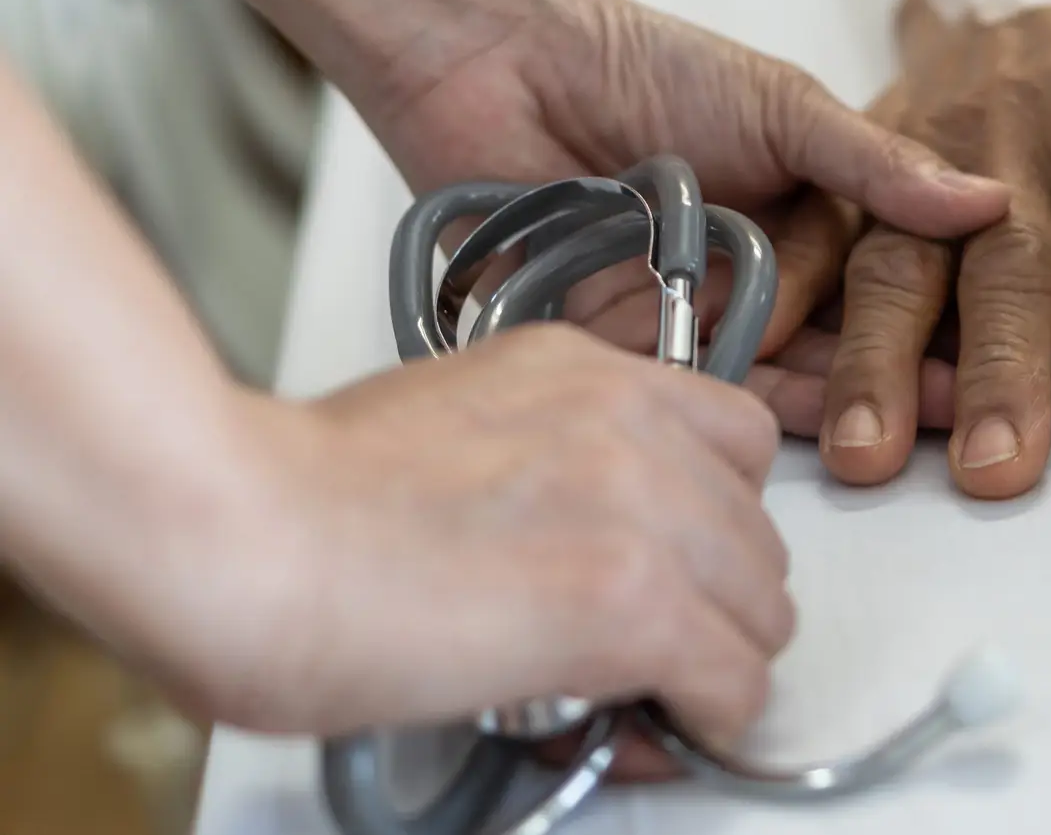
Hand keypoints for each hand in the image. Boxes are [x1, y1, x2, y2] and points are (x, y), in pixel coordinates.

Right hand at [155, 324, 790, 742]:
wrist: (243, 536)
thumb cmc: (301, 495)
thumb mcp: (455, 425)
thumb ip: (549, 460)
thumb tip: (583, 542)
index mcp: (584, 370)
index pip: (733, 437)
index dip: (713, 517)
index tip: (681, 562)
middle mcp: (630, 422)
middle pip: (758, 530)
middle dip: (714, 595)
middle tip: (654, 641)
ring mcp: (643, 508)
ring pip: (763, 608)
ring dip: (715, 656)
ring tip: (644, 686)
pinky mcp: (635, 601)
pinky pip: (736, 680)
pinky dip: (706, 717)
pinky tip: (655, 723)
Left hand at [354, 0, 1010, 432]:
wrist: (503, 62)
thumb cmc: (646, 66)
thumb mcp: (783, 106)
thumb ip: (875, 164)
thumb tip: (990, 200)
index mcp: (806, 213)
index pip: (889, 274)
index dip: (943, 312)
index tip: (1001, 350)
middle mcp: (761, 272)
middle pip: (840, 335)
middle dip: (904, 376)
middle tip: (973, 417)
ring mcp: (699, 314)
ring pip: (778, 370)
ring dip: (840, 402)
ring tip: (907, 440)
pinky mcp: (632, 347)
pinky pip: (698, 386)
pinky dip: (747, 405)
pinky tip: (811, 431)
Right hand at [803, 8, 1050, 498]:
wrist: (1019, 3)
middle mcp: (1010, 127)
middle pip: (1002, 259)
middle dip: (997, 370)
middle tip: (995, 468)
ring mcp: (918, 144)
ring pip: (895, 255)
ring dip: (878, 360)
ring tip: (868, 451)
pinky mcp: (850, 157)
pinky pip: (813, 229)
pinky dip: (784, 295)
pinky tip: (761, 359)